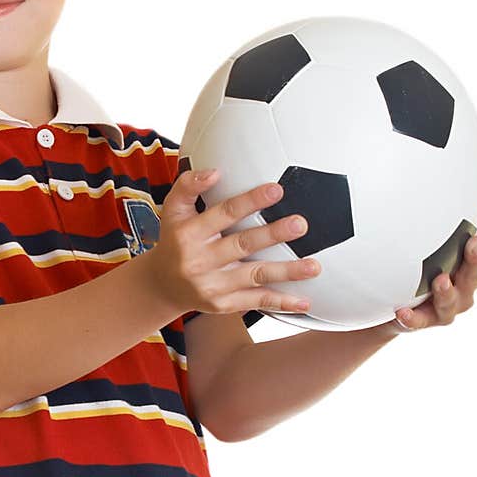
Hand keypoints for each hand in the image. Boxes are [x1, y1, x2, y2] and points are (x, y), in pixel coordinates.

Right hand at [145, 169, 320, 316]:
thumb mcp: (173, 210)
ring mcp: (212, 285)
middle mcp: (199, 260)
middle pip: (243, 244)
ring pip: (255, 276)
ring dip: (287, 271)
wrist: (163, 285)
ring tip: (314, 266)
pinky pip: (256, 302)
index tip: (276, 190)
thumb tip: (215, 172)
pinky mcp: (223, 304)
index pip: (224, 213)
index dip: (251, 201)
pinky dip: (281, 302)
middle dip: (273, 234)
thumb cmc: (175, 240)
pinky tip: (304, 300)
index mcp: (189, 233)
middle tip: (300, 224)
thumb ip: (189, 186)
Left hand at [378, 201, 476, 336]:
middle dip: (475, 258)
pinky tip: (402, 311)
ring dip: (446, 290)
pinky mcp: (425, 322)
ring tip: (440, 280)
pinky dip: (412, 317)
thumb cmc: (416, 275)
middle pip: (473, 274)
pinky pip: (418, 321)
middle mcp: (462, 288)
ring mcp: (446, 308)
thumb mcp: (424, 249)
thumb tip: (418, 188)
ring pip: (450, 301)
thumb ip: (427, 225)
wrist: (394, 310)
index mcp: (466, 267)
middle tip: (474, 242)